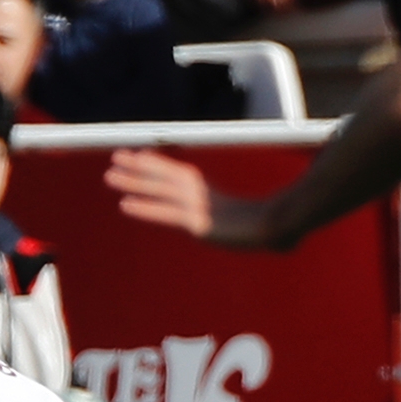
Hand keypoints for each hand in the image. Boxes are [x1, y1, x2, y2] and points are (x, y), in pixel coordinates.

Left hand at [105, 149, 280, 249]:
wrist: (288, 224)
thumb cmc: (286, 227)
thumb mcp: (274, 231)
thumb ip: (274, 237)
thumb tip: (291, 244)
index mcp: (215, 197)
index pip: (181, 176)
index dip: (159, 167)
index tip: (140, 158)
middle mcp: (204, 196)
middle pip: (166, 176)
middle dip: (139, 167)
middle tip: (116, 157)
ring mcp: (201, 207)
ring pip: (160, 189)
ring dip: (134, 181)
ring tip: (109, 174)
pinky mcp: (199, 222)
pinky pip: (166, 214)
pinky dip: (145, 207)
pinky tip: (124, 204)